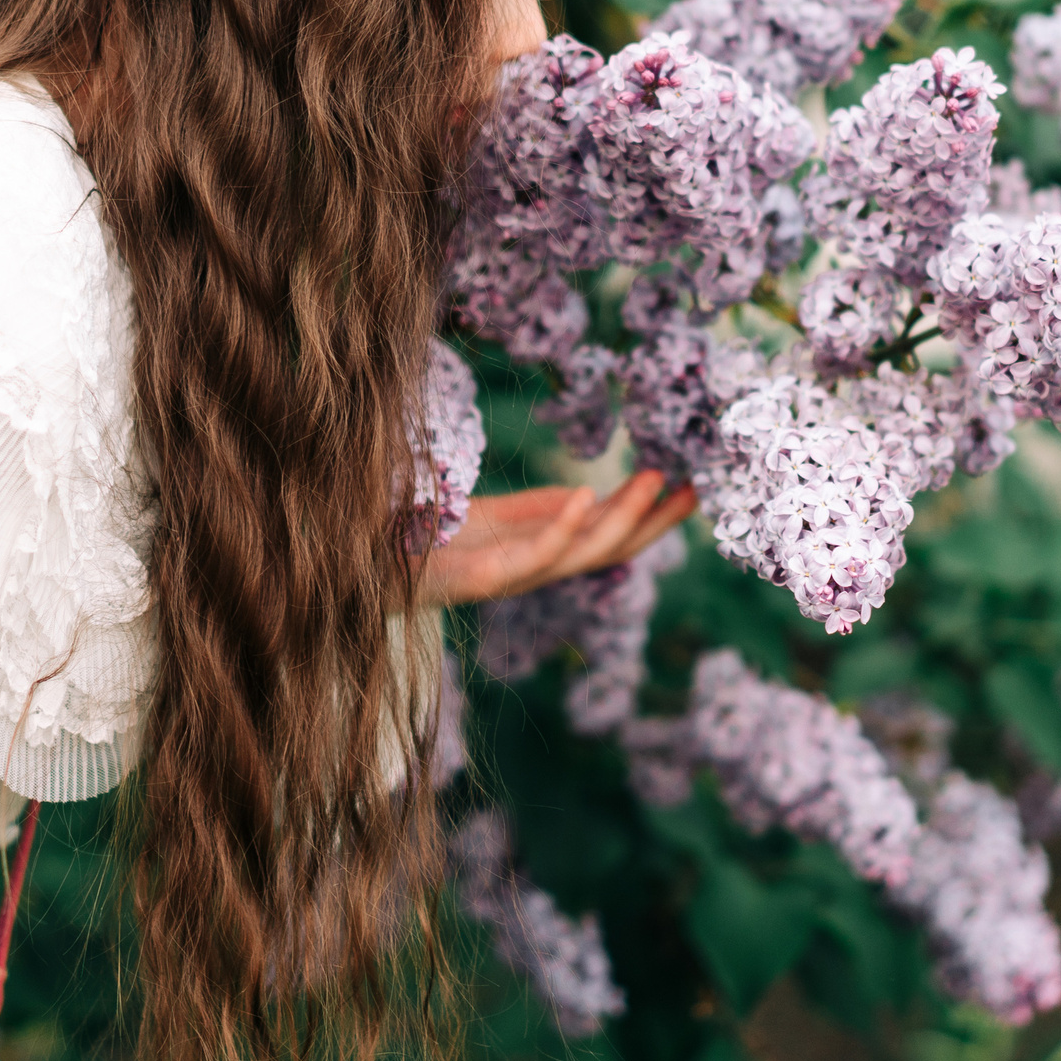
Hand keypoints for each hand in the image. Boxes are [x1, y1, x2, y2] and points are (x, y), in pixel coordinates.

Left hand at [420, 470, 696, 606]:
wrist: (363, 560)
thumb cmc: (424, 537)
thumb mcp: (493, 516)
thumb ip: (540, 510)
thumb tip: (592, 495)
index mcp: (539, 555)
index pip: (610, 538)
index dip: (652, 517)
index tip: (693, 488)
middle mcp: (531, 573)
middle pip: (609, 551)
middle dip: (655, 522)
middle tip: (697, 489)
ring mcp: (508, 579)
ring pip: (582, 555)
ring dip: (623, 519)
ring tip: (655, 480)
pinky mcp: (479, 580)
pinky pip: (531, 555)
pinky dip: (563, 528)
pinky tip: (587, 496)